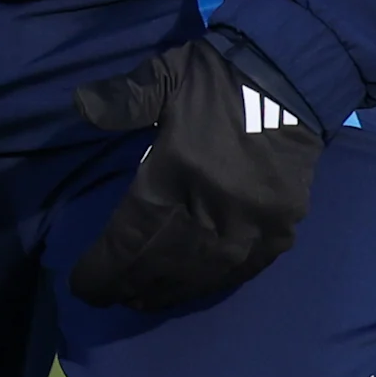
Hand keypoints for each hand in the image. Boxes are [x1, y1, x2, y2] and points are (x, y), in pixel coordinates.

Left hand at [66, 35, 323, 309]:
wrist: (295, 80)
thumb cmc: (220, 79)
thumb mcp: (165, 75)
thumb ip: (124, 98)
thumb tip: (80, 105)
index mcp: (179, 169)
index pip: (132, 234)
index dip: (104, 266)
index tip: (82, 284)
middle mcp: (214, 207)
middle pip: (161, 262)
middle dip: (129, 284)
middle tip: (108, 297)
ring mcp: (251, 225)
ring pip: (200, 274)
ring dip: (167, 292)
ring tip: (141, 301)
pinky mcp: (280, 231)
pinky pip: (241, 270)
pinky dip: (211, 283)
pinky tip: (191, 289)